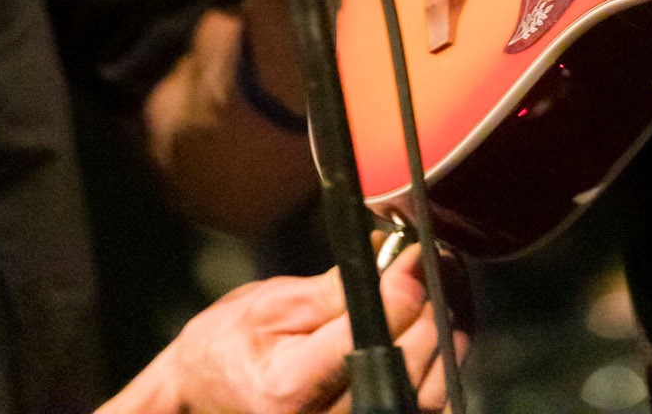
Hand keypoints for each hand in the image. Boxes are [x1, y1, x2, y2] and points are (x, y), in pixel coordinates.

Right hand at [102, 245, 463, 413]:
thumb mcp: (274, 305)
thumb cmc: (233, 345)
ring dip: (444, 340)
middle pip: (405, 367)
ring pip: (424, 396)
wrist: (207, 391)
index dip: (402, 288)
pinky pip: (418, 412)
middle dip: (431, 308)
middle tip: (438, 266)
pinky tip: (438, 340)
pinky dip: (437, 377)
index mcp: (289, 390)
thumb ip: (337, 289)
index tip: (416, 254)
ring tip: (443, 295)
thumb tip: (392, 256)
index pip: (369, 335)